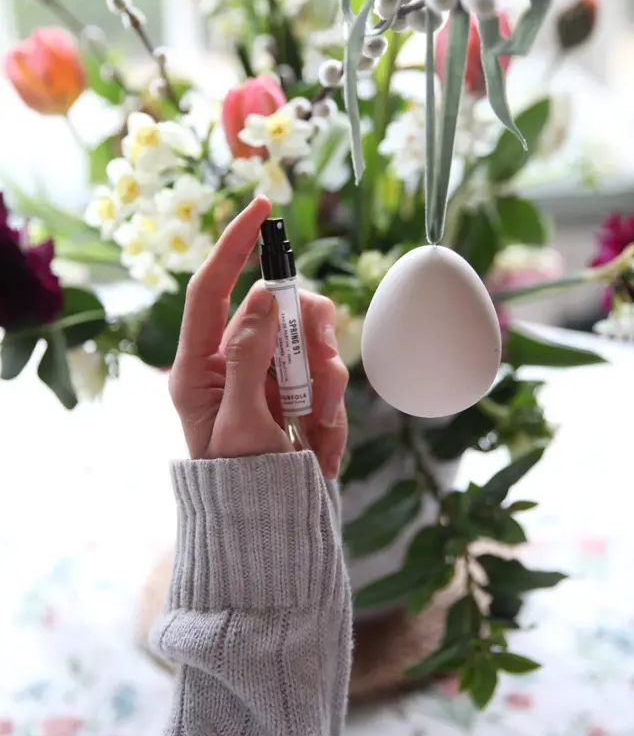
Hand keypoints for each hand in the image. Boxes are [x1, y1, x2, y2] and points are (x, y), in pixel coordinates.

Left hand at [168, 196, 348, 477]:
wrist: (265, 528)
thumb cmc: (239, 485)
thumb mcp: (238, 425)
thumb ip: (247, 360)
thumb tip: (260, 298)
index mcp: (199, 366)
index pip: (210, 288)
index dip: (232, 244)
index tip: (261, 207)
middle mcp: (234, 360)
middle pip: (278, 310)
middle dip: (310, 338)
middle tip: (322, 379)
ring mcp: (268, 374)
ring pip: (311, 340)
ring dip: (327, 382)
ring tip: (322, 431)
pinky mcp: (296, 390)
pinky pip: (328, 376)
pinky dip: (333, 411)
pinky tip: (323, 449)